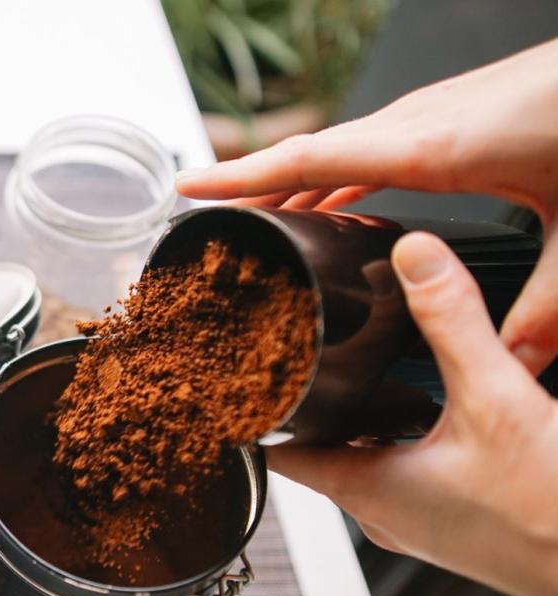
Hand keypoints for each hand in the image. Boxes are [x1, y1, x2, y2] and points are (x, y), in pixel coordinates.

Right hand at [176, 38, 557, 374]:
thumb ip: (545, 302)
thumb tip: (516, 362)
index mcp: (429, 148)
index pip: (310, 160)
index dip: (243, 177)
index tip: (189, 188)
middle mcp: (416, 125)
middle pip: (306, 156)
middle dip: (247, 186)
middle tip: (201, 220)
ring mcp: (429, 116)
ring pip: (335, 152)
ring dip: (289, 185)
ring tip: (254, 225)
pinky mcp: (447, 118)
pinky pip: (367, 149)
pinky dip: (332, 178)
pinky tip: (332, 208)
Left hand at [268, 233, 557, 595]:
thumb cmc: (553, 516)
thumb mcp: (496, 400)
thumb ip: (452, 323)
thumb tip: (416, 257)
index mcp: (367, 491)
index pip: (277, 452)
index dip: (255, 409)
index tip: (240, 371)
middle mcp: (384, 513)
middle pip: (318, 448)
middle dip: (311, 398)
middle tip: (299, 346)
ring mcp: (420, 520)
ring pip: (366, 456)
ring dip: (361, 413)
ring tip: (356, 361)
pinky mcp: (455, 519)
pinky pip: (408, 467)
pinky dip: (404, 431)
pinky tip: (429, 401)